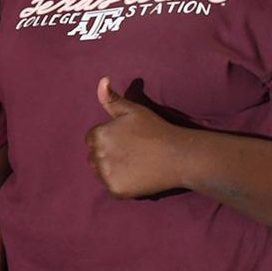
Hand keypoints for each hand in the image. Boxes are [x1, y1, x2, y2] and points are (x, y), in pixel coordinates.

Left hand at [85, 77, 189, 198]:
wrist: (178, 156)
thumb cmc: (156, 129)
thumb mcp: (133, 110)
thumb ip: (112, 98)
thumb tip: (102, 80)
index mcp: (98, 135)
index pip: (92, 139)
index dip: (110, 139)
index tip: (127, 140)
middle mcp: (97, 155)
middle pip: (94, 157)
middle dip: (108, 155)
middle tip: (133, 153)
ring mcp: (106, 174)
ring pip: (100, 173)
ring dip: (111, 170)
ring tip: (135, 164)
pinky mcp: (115, 190)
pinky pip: (111, 187)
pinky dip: (121, 184)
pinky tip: (137, 176)